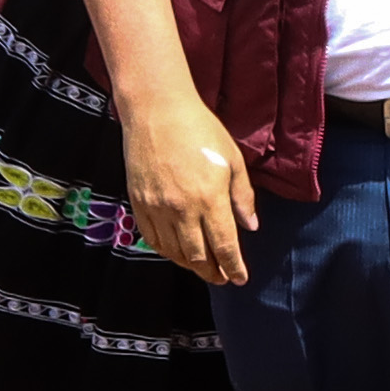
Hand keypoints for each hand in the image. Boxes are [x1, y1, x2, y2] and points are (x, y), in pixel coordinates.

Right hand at [121, 84, 257, 287]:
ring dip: (190, 265)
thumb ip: (242, 196)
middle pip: (198, 256)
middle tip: (222, 279)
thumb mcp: (232, 160)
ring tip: (202, 268)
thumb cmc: (201, 130)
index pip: (224, 246)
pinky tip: (176, 253)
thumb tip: (250, 226)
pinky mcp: (139, 203)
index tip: (240, 279)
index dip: (233, 267)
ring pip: (174, 252)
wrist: (157, 112)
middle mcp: (182, 209)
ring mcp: (157, 208)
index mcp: (209, 198)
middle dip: (212, 273)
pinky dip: (166, 251)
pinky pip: (152, 238)